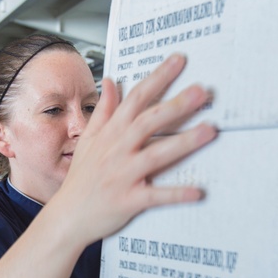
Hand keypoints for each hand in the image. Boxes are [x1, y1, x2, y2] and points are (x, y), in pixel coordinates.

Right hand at [51, 53, 216, 247]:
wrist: (67, 217)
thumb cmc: (81, 180)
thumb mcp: (88, 141)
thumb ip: (104, 111)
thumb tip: (112, 82)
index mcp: (110, 134)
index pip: (136, 98)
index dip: (158, 78)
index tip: (178, 61)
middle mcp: (117, 151)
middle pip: (148, 122)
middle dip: (176, 105)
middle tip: (201, 92)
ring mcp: (123, 175)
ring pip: (156, 155)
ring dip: (184, 142)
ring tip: (210, 130)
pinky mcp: (129, 200)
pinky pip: (155, 196)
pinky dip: (176, 194)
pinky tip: (198, 191)